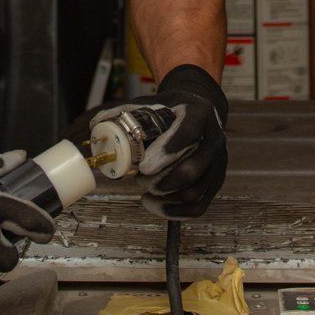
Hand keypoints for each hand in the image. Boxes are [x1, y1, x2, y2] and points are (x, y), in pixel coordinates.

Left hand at [86, 64, 227, 218]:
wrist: (200, 110)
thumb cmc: (172, 109)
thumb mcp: (152, 103)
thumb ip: (125, 112)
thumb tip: (96, 125)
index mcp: (199, 114)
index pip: (189, 133)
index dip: (167, 151)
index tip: (144, 166)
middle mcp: (214, 139)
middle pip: (194, 169)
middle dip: (163, 181)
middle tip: (141, 181)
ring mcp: (218, 162)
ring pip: (195, 191)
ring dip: (166, 198)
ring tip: (145, 192)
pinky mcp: (215, 180)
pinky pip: (199, 206)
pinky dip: (175, 212)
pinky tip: (155, 206)